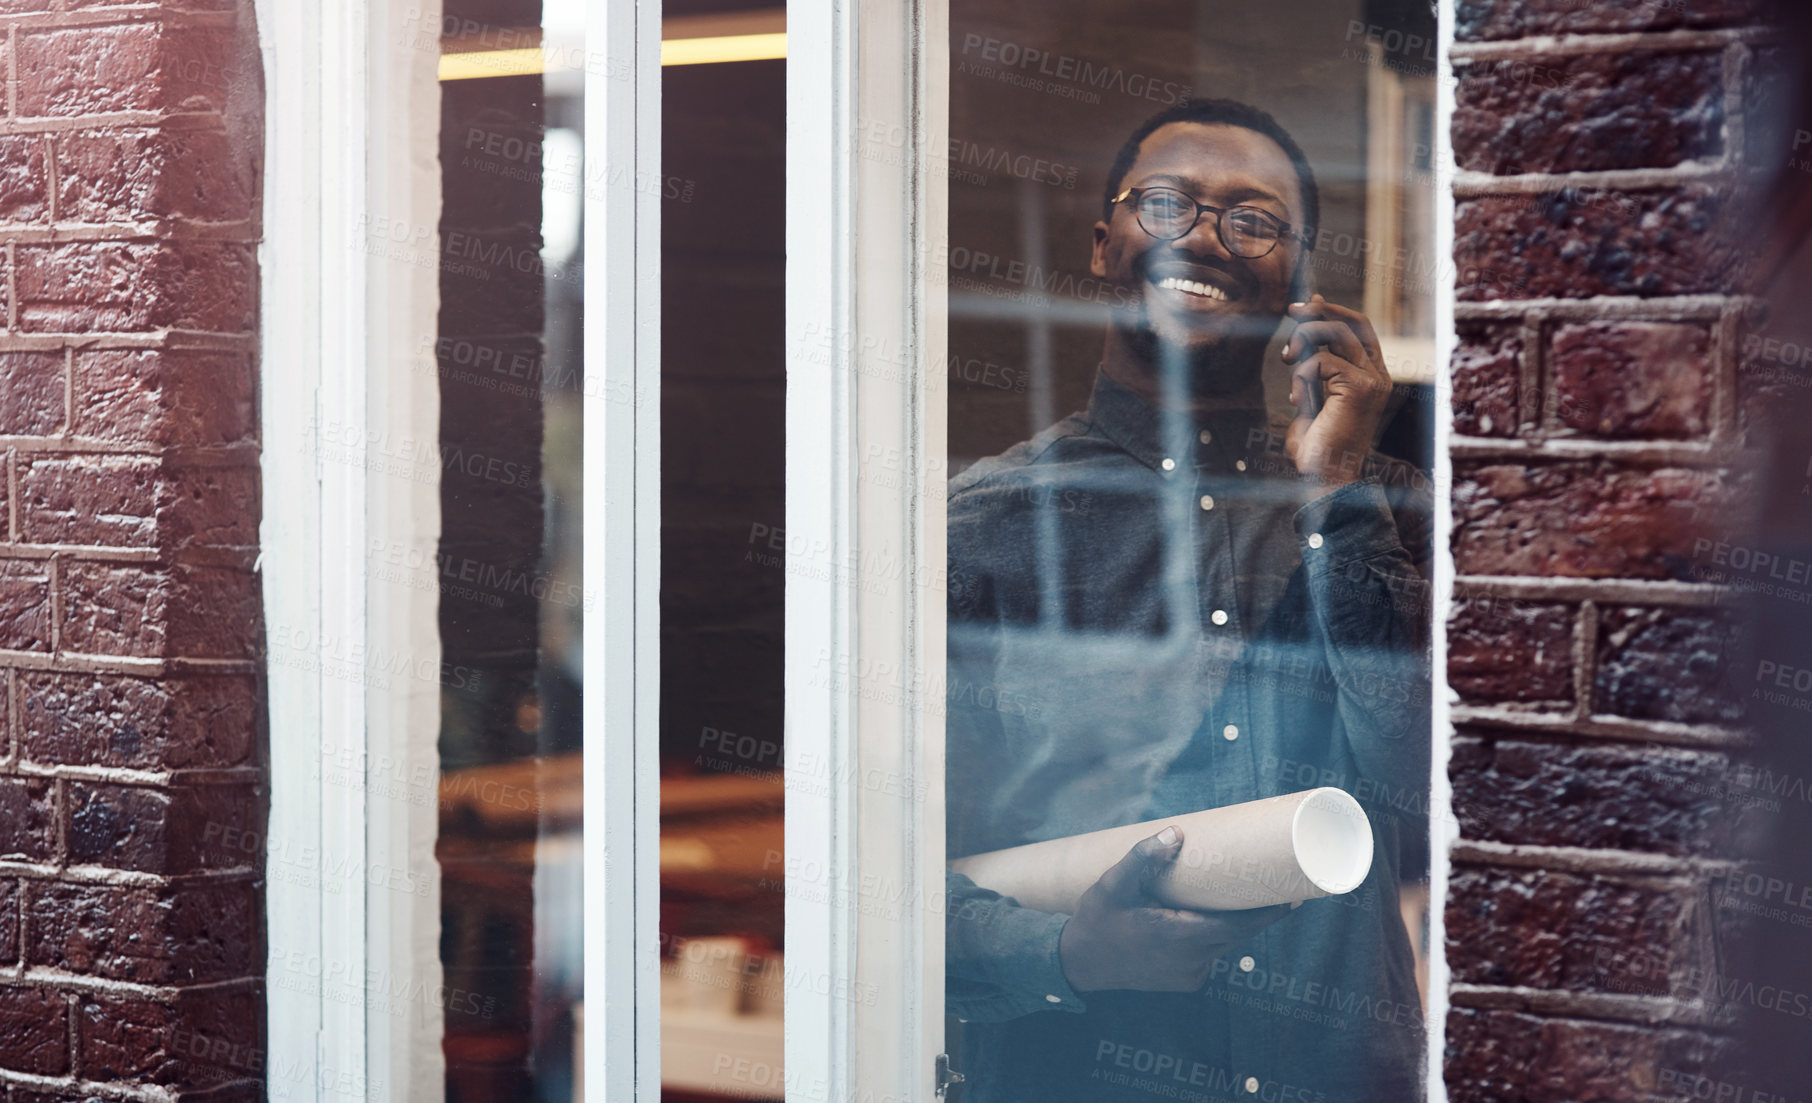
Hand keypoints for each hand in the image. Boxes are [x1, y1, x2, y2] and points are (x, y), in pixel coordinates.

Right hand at [1057, 826, 1293, 992]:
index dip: (1268, 914)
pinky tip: (1208, 917)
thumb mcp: (1113, 885)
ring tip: (1243, 895)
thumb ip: (1143, 858)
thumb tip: (1175, 831)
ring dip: (1232, 923)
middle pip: (1236, 934)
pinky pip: (1210, 954)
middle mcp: (1190, 961)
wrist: (1078, 965)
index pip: (1238, 927)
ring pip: (1223, 944)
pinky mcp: (1185, 980)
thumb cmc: (1096, 921)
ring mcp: (1189, 974)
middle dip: (1256, 912)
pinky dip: (1214, 935)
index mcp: (1178, 936)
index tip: (1293, 897)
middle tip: (1278, 886)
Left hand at [1281, 294, 1392, 490]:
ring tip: (1286, 361)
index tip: (1305, 303)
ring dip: (1304, 340)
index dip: (1333, 311)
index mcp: (1371, 376)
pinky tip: (1296, 401)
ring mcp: (1372, 380)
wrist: (1327, 477)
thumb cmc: (1317, 446)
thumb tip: (1302, 339)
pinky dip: (1300, 376)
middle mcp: (1378, 375)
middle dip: (1320, 310)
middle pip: (1352, 323)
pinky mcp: (1360, 387)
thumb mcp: (1311, 400)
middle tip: (1291, 310)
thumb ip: (1310, 370)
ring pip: (1336, 335)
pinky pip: (1320, 362)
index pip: (1359, 329)